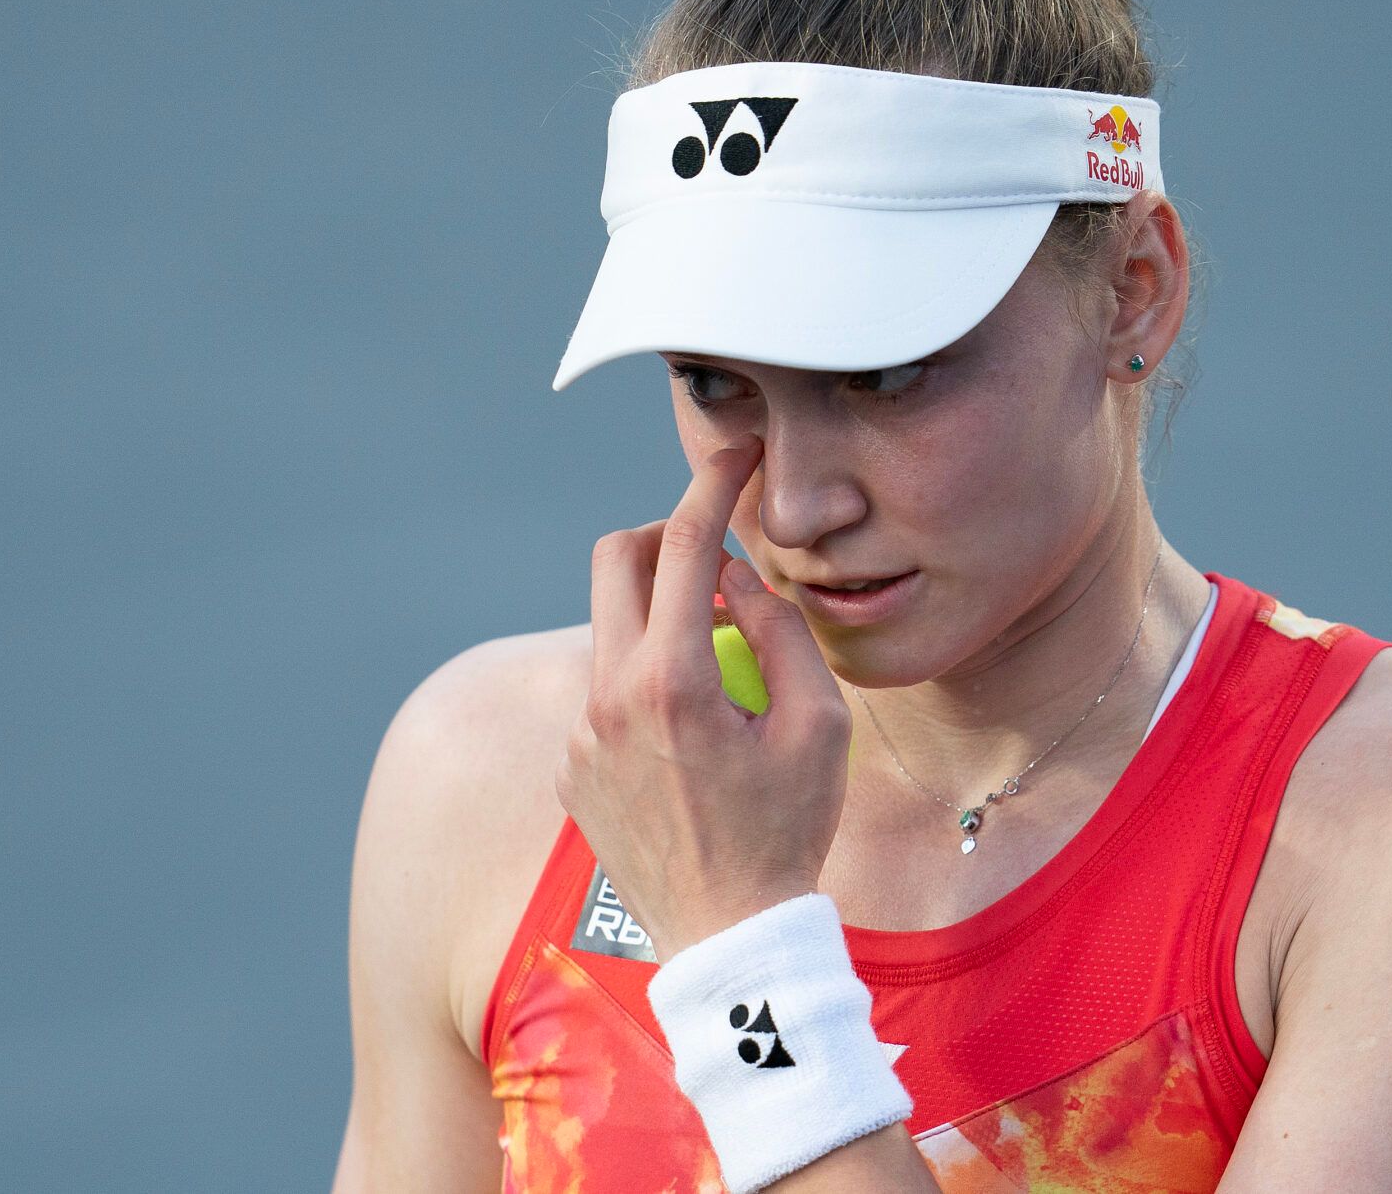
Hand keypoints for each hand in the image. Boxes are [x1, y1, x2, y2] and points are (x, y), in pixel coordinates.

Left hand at [555, 436, 853, 963]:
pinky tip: (689, 734)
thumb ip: (781, 632)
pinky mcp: (572, 767)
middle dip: (661, 535)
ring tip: (713, 662)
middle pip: (611, 559)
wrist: (731, 938)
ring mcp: (581, 735)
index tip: (738, 453)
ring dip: (656, 614)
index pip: (681, 543)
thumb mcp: (819, 725)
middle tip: (714, 559)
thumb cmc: (789, 830)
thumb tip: (737, 579)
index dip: (712, 482)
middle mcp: (608, 698)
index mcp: (671, 680)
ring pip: (606, 627)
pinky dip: (642, 679)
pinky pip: (602, 690)